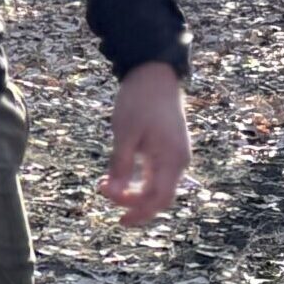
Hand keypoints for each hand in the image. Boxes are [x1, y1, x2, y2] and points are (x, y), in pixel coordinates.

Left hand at [101, 63, 190, 226]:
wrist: (154, 73)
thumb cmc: (139, 100)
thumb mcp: (125, 134)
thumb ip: (120, 165)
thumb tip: (114, 194)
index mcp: (172, 158)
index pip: (159, 199)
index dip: (138, 211)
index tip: (111, 204)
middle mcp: (178, 161)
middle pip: (159, 197)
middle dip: (134, 205)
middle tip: (105, 198)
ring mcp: (175, 155)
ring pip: (156, 188)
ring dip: (133, 193)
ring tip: (105, 185)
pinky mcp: (168, 150)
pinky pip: (155, 175)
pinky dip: (137, 181)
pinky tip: (116, 176)